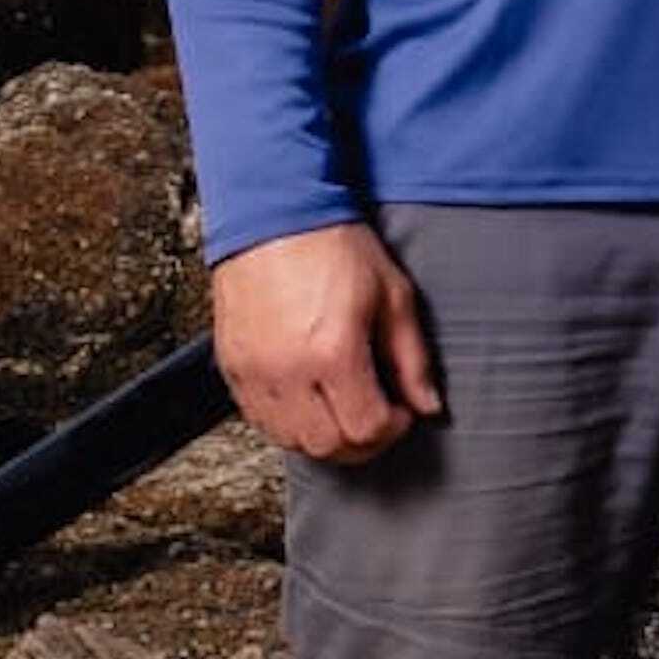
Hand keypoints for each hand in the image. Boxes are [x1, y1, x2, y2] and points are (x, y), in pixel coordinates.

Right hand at [214, 220, 440, 462]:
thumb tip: (427, 404)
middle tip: (377, 416)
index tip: (401, 411)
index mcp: (332, 352)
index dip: (393, 428)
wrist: (273, 212)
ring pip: (290, 440)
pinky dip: (288, 423)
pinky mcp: (231, 367)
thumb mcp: (392, 295)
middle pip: (328, 446)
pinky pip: (259, 420)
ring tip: (343, 408)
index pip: (366, 429)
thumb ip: (412, 358)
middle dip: (361, 441)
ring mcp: (254, 371)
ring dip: (324, 437)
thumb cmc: (331, 244)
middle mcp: (287, 370)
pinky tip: (309, 399)